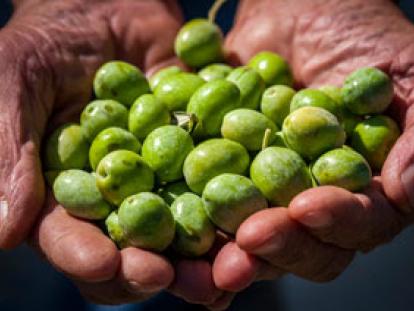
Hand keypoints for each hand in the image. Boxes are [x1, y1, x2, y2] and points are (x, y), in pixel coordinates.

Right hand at [0, 0, 227, 304]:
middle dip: (151, 268)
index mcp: (63, 191)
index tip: (105, 264)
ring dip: (203, 256)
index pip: (69, 237)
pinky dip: (237, 206)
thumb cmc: (50, 40)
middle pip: (130, 249)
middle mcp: (115, 197)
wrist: (109, 6)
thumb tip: (1, 232)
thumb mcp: (15, 79)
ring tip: (225, 269)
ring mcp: (161, 181)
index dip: (84, 255)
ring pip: (181, 231)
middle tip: (174, 278)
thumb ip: (6, 148)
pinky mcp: (200, 158)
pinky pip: (221, 187)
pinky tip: (256, 224)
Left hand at [212, 0, 413, 301]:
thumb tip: (402, 189)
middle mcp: (312, 198)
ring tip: (204, 264)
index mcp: (361, 186)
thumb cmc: (356, 32)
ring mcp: (263, 191)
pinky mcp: (221, 174)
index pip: (356, 223)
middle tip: (246, 245)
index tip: (306, 209)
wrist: (292, 9)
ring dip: (227, 253)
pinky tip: (171, 238)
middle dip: (276, 246)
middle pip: (300, 243)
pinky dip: (190, 222)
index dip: (335, 222)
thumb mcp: (405, 70)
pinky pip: (204, 205)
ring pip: (249, 236)